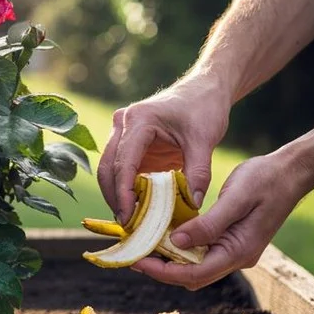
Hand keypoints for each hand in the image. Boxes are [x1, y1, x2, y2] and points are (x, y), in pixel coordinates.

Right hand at [97, 74, 229, 224]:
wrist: (205, 89)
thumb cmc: (204, 107)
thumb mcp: (205, 139)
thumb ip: (198, 172)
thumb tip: (193, 205)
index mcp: (139, 120)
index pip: (123, 162)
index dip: (122, 193)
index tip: (127, 217)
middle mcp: (124, 124)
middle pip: (108, 167)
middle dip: (114, 197)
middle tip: (127, 225)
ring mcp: (124, 133)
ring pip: (110, 170)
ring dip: (117, 195)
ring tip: (130, 220)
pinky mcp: (131, 143)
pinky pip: (123, 170)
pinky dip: (127, 189)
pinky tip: (137, 207)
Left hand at [131, 150, 313, 289]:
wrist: (291, 172)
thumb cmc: (266, 180)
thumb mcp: (236, 199)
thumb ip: (208, 224)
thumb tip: (176, 242)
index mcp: (239, 252)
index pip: (194, 275)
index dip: (162, 271)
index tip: (137, 260)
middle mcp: (236, 258)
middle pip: (191, 276)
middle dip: (161, 269)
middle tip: (133, 253)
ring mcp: (234, 251)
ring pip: (194, 266)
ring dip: (169, 259)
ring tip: (142, 244)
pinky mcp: (230, 240)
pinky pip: (201, 252)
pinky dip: (180, 247)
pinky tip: (163, 232)